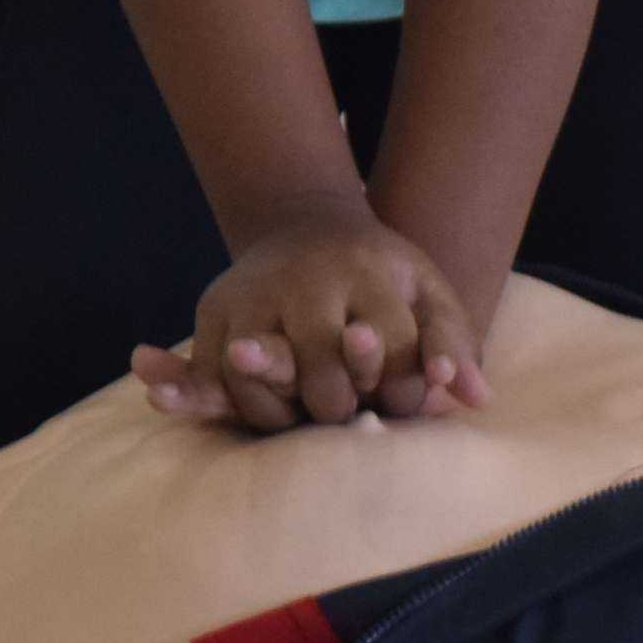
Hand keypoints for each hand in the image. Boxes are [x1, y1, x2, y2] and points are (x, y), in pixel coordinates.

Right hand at [145, 203, 489, 430]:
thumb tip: (474, 399)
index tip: (397, 402)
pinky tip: (167, 400)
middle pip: (323, 380)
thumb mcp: (427, 292)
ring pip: (259, 382)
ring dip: (276, 416)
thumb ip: (453, 342)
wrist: (307, 223)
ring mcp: (257, 294)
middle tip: (343, 414)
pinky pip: (205, 368)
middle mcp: (309, 282)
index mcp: (369, 276)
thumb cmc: (379, 274)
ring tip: (294, 418)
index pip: (389, 358)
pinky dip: (192, 392)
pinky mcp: (215, 308)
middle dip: (337, 409)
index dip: (399, 392)